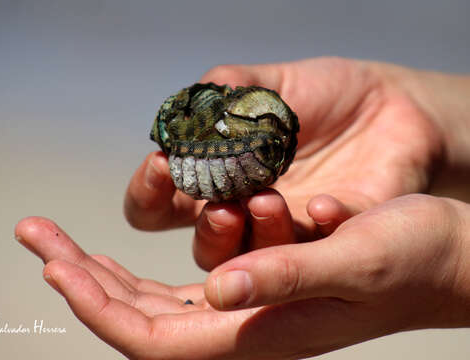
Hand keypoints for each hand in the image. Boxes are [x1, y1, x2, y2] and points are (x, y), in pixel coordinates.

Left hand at [16, 193, 469, 358]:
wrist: (442, 258)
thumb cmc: (410, 258)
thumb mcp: (354, 260)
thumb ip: (287, 277)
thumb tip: (219, 292)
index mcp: (261, 331)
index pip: (155, 336)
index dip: (100, 306)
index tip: (55, 267)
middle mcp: (243, 327)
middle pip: (137, 319)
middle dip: (80, 280)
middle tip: (35, 237)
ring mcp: (244, 311)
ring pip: (149, 304)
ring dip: (99, 275)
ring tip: (58, 245)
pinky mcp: (251, 288)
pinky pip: (175, 289)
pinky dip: (135, 272)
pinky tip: (114, 255)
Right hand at [124, 57, 445, 268]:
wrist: (391, 105)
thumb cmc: (320, 95)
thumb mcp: (266, 85)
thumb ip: (224, 93)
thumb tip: (185, 110)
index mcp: (216, 179)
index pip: (159, 206)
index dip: (149, 193)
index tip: (163, 164)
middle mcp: (244, 213)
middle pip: (205, 248)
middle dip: (208, 230)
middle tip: (223, 205)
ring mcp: (287, 233)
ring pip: (254, 265)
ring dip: (255, 236)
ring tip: (267, 198)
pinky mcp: (333, 240)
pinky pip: (319, 252)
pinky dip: (317, 228)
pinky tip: (324, 204)